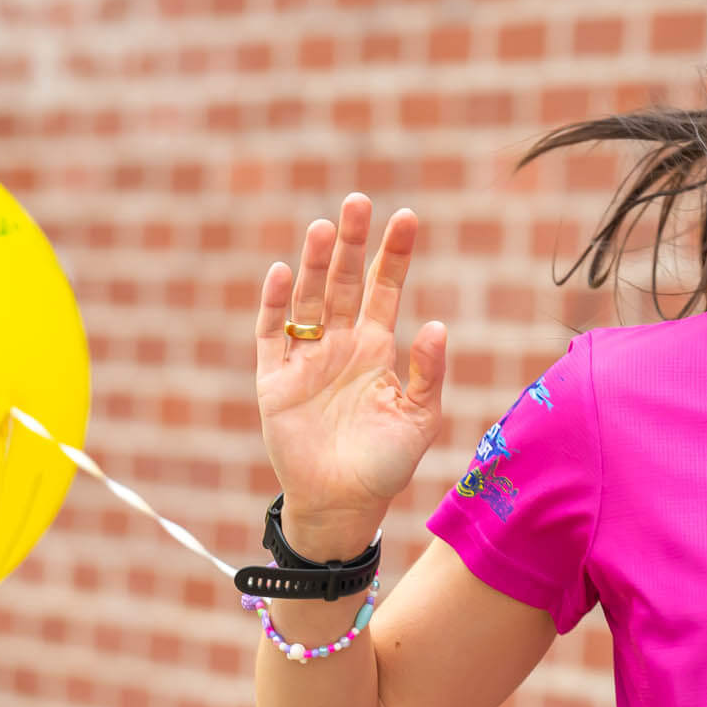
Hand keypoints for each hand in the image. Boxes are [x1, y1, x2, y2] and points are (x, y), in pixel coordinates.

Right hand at [255, 194, 447, 559]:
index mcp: (376, 347)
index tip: (408, 217)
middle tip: (358, 201)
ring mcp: (305, 359)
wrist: (343, 505)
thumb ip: (427, 372)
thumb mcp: (419, 417)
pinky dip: (275, 305)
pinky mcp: (274, 381)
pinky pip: (271, 335)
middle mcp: (340, 344)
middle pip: (343, 281)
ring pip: (308, 300)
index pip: (384, 288)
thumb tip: (435, 324)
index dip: (394, 254)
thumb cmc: (386, 463)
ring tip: (324, 228)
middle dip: (351, 243)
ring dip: (315, 264)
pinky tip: (283, 273)